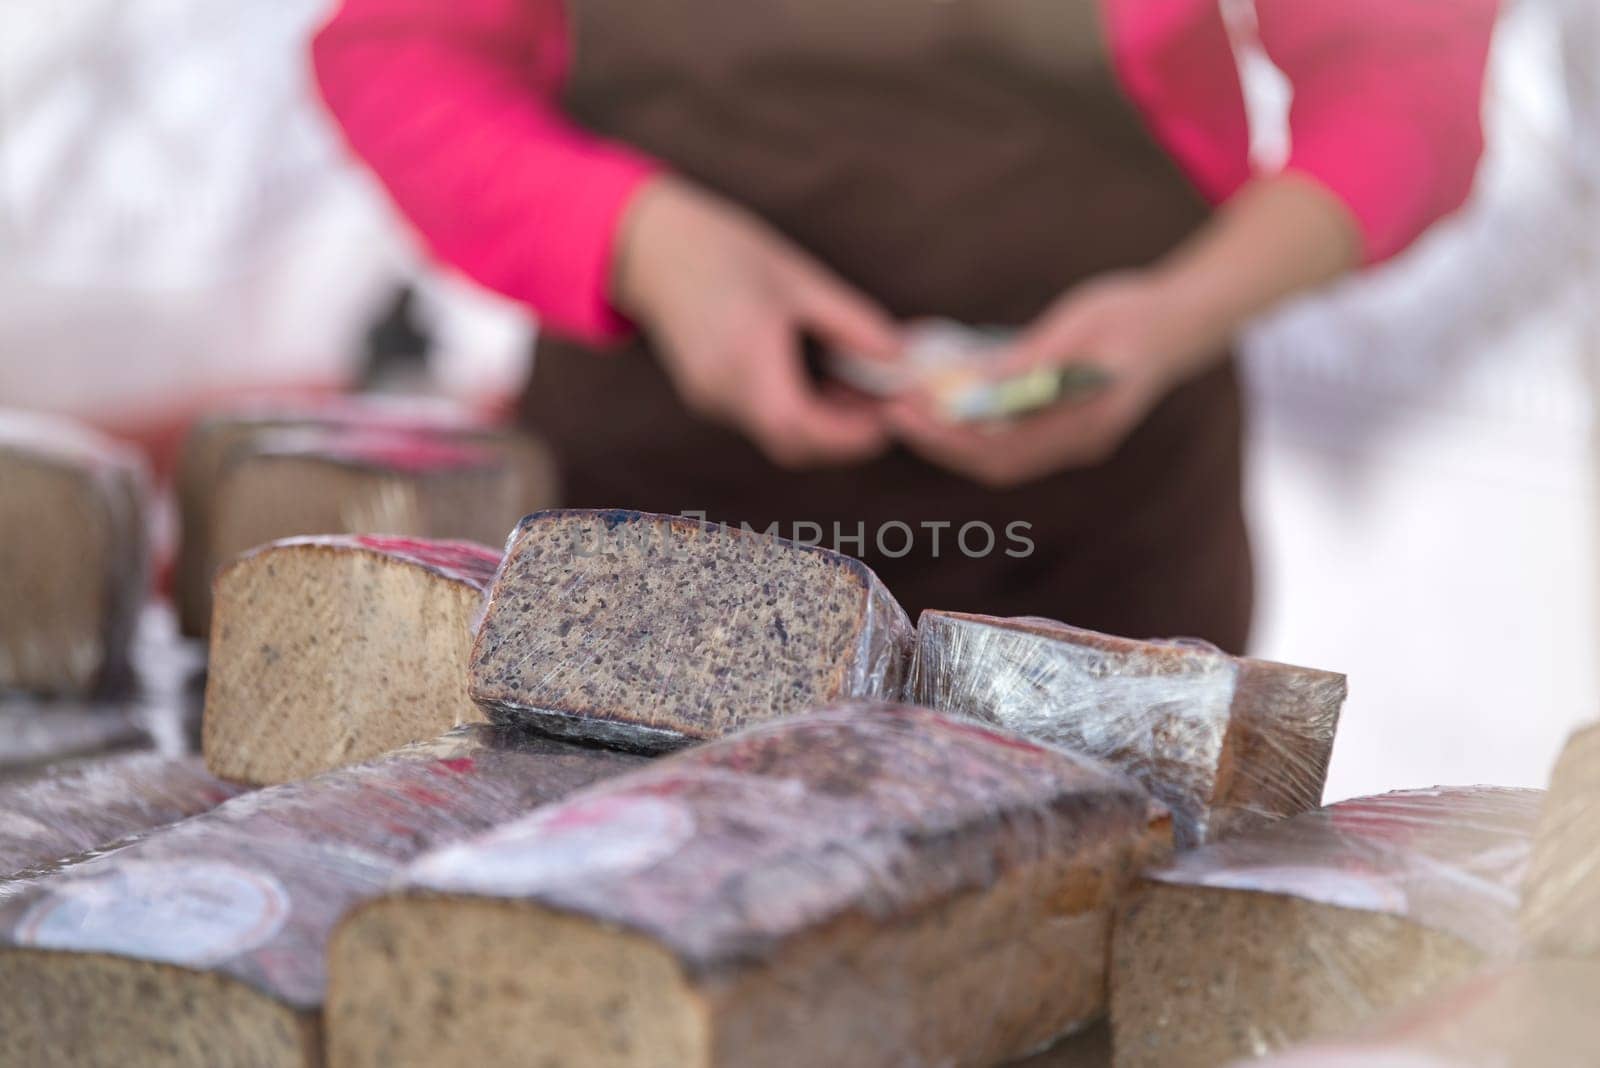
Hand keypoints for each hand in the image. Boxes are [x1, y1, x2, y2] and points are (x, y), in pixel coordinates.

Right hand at [612, 175, 900, 467]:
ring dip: (820, 423)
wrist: (653, 248)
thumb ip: (852, 322)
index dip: (849, 436)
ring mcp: (708, 398)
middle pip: (790, 443)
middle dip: (840, 436)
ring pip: (775, 433)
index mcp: (746, 356)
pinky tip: (816, 378)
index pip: (800, 426)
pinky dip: (795, 410)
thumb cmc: (727, 249)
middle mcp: (722, 389)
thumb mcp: (800, 278)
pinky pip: (758, 418)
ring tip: (854, 387)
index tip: (887, 420)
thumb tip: (901, 358)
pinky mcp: (704, 396)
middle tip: (880, 406)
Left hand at [885, 271, 1227, 487]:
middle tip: (894, 410)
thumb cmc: (1133, 313)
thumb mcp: (1080, 324)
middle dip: (938, 440)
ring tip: (909, 404)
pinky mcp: (1062, 424)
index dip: (946, 438)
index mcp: (1083, 426)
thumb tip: (978, 385)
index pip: (999, 452)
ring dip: (950, 433)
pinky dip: (973, 420)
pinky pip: (1008, 434)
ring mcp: (1070, 438)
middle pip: (991, 462)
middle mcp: (1075, 444)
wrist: (1181, 320)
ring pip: (997, 453)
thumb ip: (1031, 358)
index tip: (905, 412)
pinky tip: (945, 394)